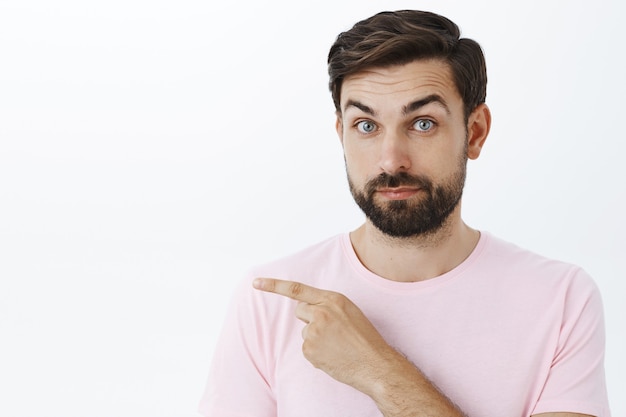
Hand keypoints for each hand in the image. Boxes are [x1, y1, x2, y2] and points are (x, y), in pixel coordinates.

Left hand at [253, 277, 394, 393]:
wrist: (374, 364)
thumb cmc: (365, 338)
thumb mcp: (349, 311)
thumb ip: (328, 305)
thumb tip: (307, 308)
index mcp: (333, 299)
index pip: (297, 289)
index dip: (274, 285)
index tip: (256, 283)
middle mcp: (321, 312)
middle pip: (300, 311)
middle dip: (310, 318)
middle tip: (331, 330)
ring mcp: (313, 331)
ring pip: (304, 332)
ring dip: (316, 338)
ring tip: (337, 345)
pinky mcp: (309, 349)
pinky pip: (306, 348)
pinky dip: (316, 352)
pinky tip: (332, 355)